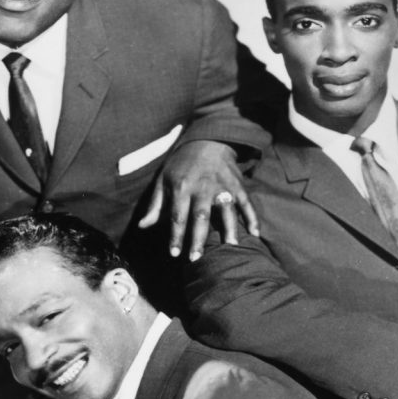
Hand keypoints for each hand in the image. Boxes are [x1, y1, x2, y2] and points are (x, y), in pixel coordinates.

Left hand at [137, 140, 258, 260]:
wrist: (207, 140)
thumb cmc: (181, 164)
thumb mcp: (163, 179)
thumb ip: (155, 205)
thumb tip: (142, 226)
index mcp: (181, 187)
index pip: (177, 216)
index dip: (175, 236)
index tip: (174, 254)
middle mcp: (202, 187)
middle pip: (200, 216)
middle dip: (198, 238)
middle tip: (196, 258)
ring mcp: (222, 186)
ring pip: (226, 209)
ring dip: (229, 228)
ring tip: (231, 246)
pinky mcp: (237, 184)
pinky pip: (246, 202)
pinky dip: (252, 216)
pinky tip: (255, 232)